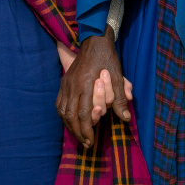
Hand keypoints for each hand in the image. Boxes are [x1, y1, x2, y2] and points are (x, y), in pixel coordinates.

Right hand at [56, 31, 130, 147]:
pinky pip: (59, 103)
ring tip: (78, 135)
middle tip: (85, 143)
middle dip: (78, 132)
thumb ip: (120, 98)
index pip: (83, 113)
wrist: (94, 40)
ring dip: (69, 126)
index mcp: (86, 84)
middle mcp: (73, 85)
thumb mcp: (118, 76)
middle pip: (70, 116)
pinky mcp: (64, 82)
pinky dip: (63, 115)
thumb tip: (125, 118)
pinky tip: (69, 121)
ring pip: (62, 111)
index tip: (91, 141)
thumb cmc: (108, 58)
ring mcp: (66, 83)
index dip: (87, 130)